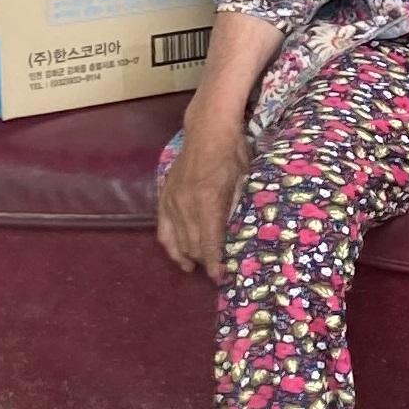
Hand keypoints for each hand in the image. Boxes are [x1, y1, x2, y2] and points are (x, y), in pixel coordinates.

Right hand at [157, 117, 251, 278]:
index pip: (210, 242)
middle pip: (193, 245)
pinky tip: (181, 259)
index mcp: (207, 200)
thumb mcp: (244, 181)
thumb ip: (239, 209)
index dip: (216, 264)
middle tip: (219, 273)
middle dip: (206, 262)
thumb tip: (240, 238)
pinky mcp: (164, 198)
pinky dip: (171, 247)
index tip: (223, 278)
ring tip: (201, 268)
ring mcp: (172, 202)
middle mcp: (185, 205)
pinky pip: (164, 230)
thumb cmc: (233, 153)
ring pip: (178, 241)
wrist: (208, 131)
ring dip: (190, 257)